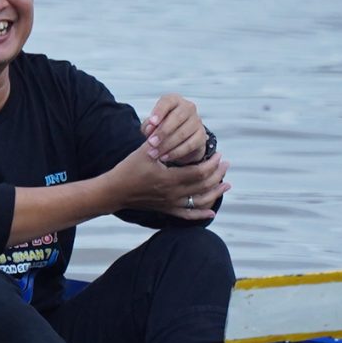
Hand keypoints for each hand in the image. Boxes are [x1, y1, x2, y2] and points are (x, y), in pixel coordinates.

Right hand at [106, 143, 229, 220]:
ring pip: (200, 201)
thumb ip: (161, 141)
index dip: (212, 164)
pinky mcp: (167, 210)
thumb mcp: (145, 152)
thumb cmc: (128, 169)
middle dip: (218, 175)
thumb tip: (173, 127)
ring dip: (215, 193)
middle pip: (203, 186)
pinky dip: (201, 214)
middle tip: (225, 164)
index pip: (199, 173)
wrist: (115, 191)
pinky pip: (188, 215)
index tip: (218, 155)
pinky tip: (211, 212)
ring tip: (226, 185)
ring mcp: (170, 204)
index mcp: (169, 178)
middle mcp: (173, 194)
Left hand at [141, 93, 210, 165]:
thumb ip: (148, 126)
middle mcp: (188, 108)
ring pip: (183, 132)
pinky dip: (176, 152)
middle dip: (162, 131)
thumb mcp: (152, 125)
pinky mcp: (202, 136)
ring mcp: (197, 121)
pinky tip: (165, 157)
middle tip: (151, 143)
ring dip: (167, 145)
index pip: (168, 101)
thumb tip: (150, 129)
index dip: (159, 111)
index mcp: (174, 101)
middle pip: (177, 117)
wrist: (180, 140)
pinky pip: (189, 145)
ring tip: (155, 153)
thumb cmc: (163, 127)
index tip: (152, 122)